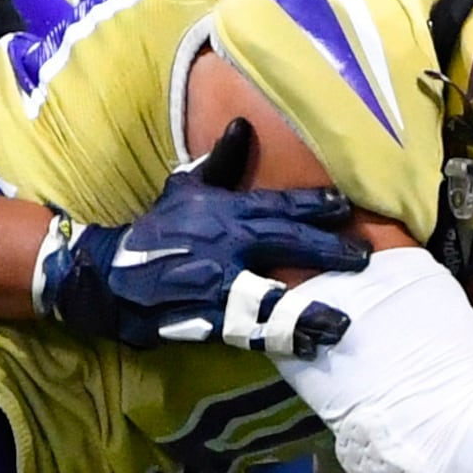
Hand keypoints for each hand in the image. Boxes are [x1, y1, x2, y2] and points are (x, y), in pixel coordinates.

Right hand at [35, 127, 363, 352]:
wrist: (108, 275)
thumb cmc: (156, 230)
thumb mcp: (184, 188)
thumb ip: (221, 162)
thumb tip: (244, 124)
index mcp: (224, 212)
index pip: (277, 205)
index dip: (313, 206)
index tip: (346, 208)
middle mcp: (225, 245)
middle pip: (285, 244)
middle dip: (327, 251)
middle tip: (364, 259)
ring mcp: (216, 285)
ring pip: (271, 297)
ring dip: (308, 312)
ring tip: (342, 323)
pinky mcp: (208, 320)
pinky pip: (250, 331)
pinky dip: (278, 339)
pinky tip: (305, 347)